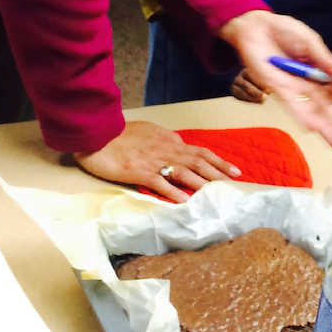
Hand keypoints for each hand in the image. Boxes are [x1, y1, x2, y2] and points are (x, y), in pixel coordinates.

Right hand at [73, 120, 240, 201]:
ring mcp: (153, 161)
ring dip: (201, 182)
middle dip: (218, 173)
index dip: (219, 161)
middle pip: (198, 161)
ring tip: (216, 193)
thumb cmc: (121, 133)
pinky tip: (184, 200)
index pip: (200, 151)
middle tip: (235, 184)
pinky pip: (158, 182)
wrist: (97, 134)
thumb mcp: (149, 131)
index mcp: (169, 141)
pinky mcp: (137, 171)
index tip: (235, 171)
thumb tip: (180, 142)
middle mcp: (166, 150)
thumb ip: (166, 138)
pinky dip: (173, 191)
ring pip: (183, 171)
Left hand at [219, 11, 331, 148]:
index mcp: (318, 73)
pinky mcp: (277, 89)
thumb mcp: (310, 42)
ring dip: (323, 126)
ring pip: (311, 111)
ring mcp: (293, 89)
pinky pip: (292, 105)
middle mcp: (307, 85)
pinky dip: (302, 114)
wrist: (257, 27)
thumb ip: (325, 59)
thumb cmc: (285, 32)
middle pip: (324, 108)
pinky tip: (311, 126)